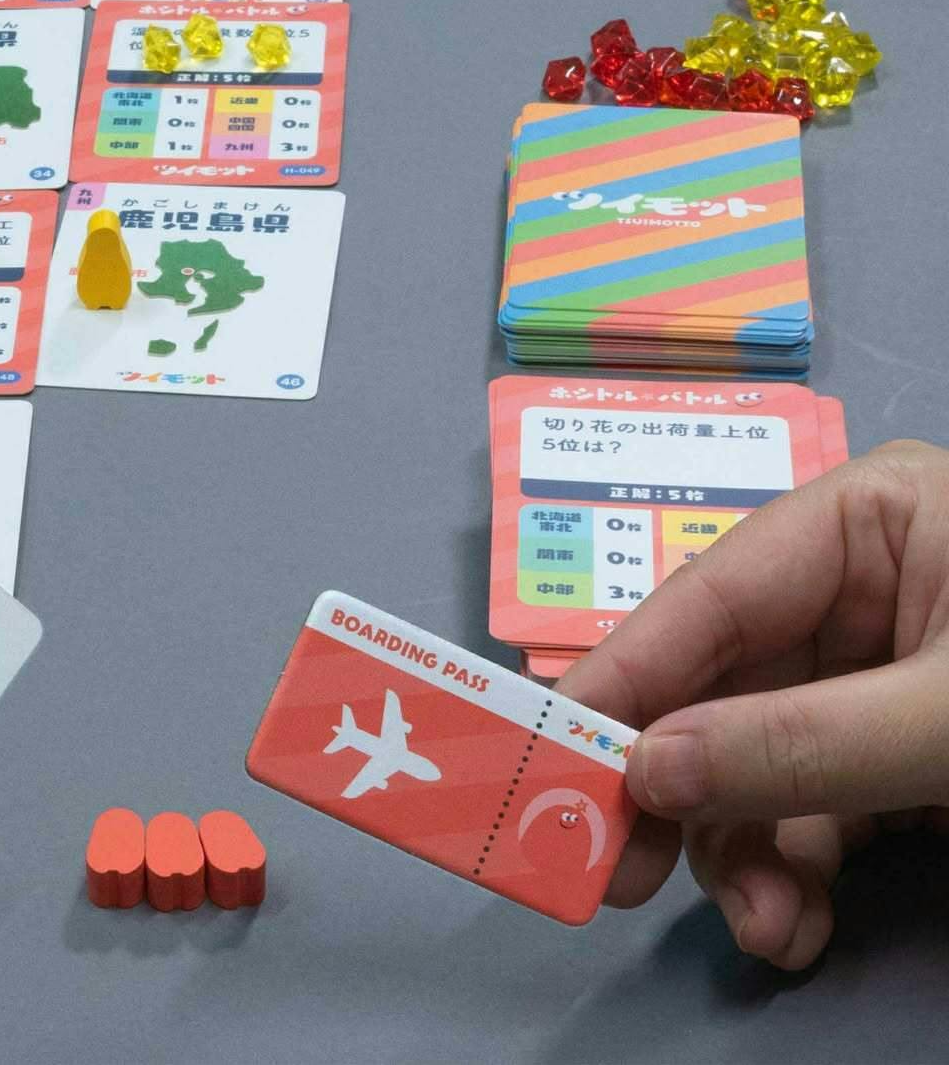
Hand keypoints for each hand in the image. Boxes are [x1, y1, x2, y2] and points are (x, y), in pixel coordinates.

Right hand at [562, 440, 948, 969]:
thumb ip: (802, 743)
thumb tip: (649, 772)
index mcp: (872, 519)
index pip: (709, 595)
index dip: (620, 680)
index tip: (545, 756)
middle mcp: (863, 584)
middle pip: (721, 686)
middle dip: (684, 793)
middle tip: (617, 876)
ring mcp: (883, 669)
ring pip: (757, 759)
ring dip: (745, 854)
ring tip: (763, 933)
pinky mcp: (907, 748)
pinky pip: (814, 802)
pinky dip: (794, 869)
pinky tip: (793, 923)